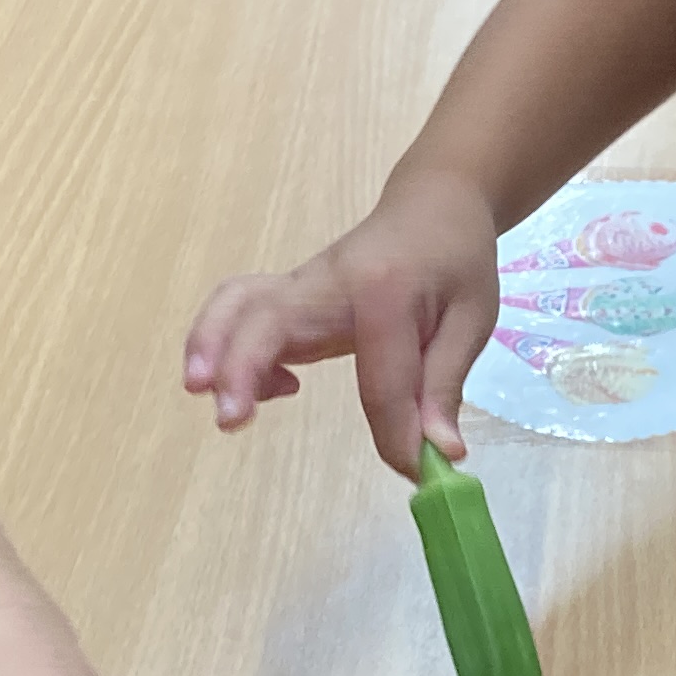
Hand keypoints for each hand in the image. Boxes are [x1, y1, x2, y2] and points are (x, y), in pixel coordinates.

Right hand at [183, 172, 501, 473]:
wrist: (432, 204)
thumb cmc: (455, 260)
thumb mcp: (470, 320)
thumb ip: (443, 386)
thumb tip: (439, 455)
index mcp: (384, 291)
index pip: (378, 379)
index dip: (394, 434)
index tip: (416, 472)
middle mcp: (327, 283)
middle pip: (268, 320)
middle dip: (241, 367)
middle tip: (230, 420)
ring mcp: (299, 286)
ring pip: (236, 306)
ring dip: (210, 347)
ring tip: (206, 398)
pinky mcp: (286, 296)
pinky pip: (239, 314)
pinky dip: (228, 350)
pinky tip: (266, 392)